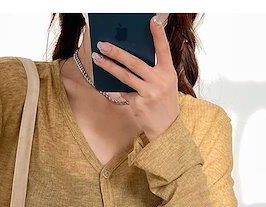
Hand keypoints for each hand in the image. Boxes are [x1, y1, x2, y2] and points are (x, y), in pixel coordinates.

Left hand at [91, 15, 178, 140]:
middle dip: (117, 52)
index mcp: (168, 73)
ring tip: (97, 58)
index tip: (152, 20)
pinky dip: (122, 91)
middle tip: (103, 44)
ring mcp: (149, 93)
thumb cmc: (164, 102)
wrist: (167, 127)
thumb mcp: (166, 84)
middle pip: (134, 62)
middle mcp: (160, 81)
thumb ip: (153, 71)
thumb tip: (129, 58)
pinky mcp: (139, 104)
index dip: (158, 35)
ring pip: (124, 76)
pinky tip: (122, 91)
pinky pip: (124, 93)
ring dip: (109, 66)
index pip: (164, 50)